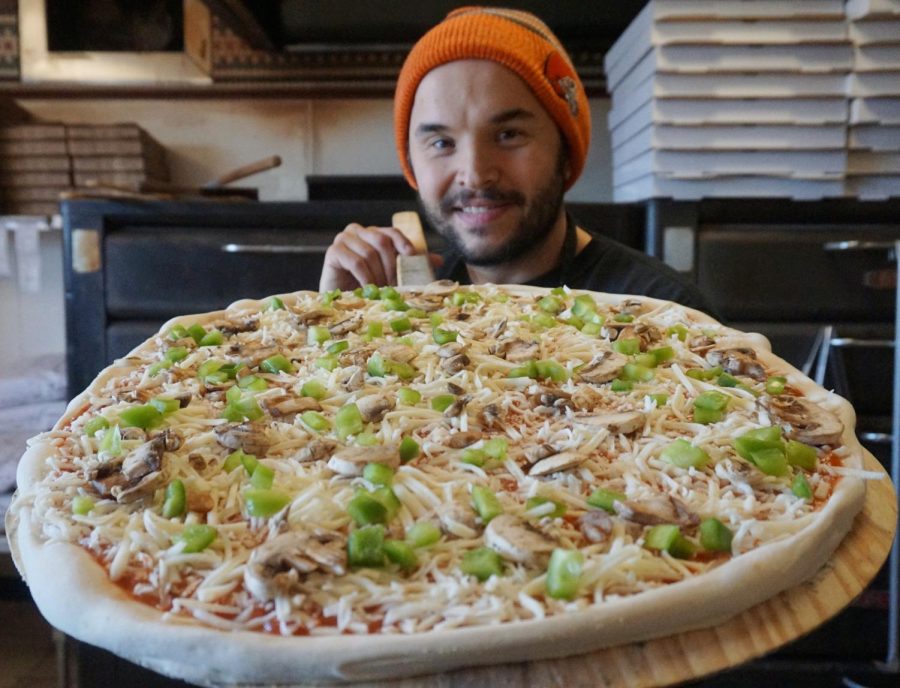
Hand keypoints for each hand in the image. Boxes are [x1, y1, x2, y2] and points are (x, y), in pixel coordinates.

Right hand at [319, 223, 443, 290]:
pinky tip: (367, 289)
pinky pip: (355, 261)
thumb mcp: (393, 274)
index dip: (403, 243)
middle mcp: (357, 232)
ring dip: (378, 275)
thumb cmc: (366, 285)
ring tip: (380, 290)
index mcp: (373, 233)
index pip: (391, 232)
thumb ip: (412, 265)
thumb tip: (439, 260)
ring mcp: (343, 239)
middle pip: (381, 241)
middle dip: (391, 266)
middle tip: (394, 284)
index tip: (411, 257)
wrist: (341, 300)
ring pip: (369, 253)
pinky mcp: (333, 252)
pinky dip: (365, 278)